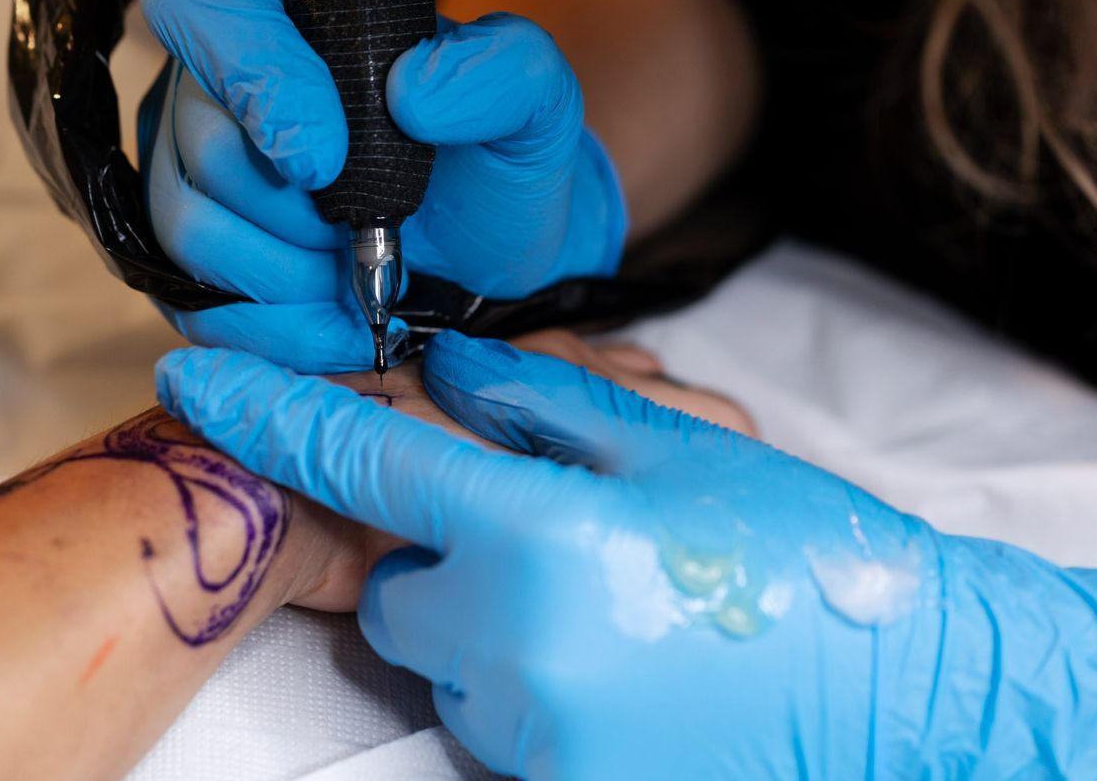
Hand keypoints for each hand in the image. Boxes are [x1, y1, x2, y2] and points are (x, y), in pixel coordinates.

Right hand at [138, 0, 626, 372]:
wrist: (483, 244)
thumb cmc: (492, 155)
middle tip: (377, 229)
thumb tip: (413, 90)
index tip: (327, 160)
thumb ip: (501, 71)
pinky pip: (188, 300)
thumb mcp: (532, 98)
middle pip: (204, 140)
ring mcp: (187, 165)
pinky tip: (336, 325)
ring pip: (186, 224)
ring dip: (289, 275)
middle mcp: (213, 75)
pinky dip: (274, 328)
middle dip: (301, 213)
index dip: (252, 78)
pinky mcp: (188, 252)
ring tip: (360, 274)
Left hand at [155, 331, 1096, 778]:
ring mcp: (525, 727)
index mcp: (534, 530)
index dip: (269, 413)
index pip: (363, 458)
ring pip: (436, 654)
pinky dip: (519, 679)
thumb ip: (541, 401)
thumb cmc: (793, 552)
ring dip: (482, 618)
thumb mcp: (673, 446)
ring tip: (599, 602)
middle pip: (390, 583)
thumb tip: (453, 370)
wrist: (898, 688)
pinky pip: (486, 715)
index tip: (198, 380)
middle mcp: (507, 638)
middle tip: (534, 530)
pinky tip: (609, 658)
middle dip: (432, 551)